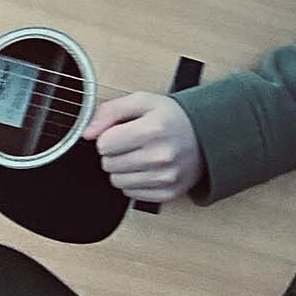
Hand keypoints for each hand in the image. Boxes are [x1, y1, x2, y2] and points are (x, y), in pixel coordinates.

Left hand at [82, 91, 205, 203]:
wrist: (208, 136)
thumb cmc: (173, 118)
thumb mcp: (143, 101)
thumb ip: (110, 110)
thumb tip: (87, 132)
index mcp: (153, 129)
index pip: (104, 144)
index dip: (108, 136)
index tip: (122, 132)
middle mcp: (160, 156)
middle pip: (108, 164)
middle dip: (115, 153)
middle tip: (133, 143)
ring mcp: (165, 177)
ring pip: (117, 182)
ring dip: (123, 169)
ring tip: (140, 156)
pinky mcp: (168, 193)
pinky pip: (131, 194)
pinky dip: (135, 182)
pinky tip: (148, 169)